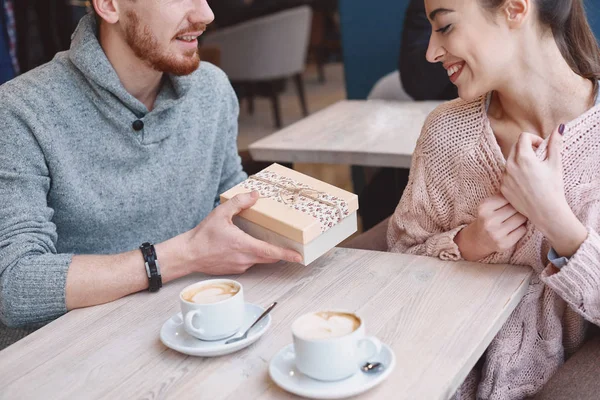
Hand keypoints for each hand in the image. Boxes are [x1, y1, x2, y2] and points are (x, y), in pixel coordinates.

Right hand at [182, 191, 301, 274]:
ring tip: (266, 240)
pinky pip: (250, 262)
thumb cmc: (203, 236)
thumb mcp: (221, 213)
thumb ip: (239, 203)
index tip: (299, 257)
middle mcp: (245, 258)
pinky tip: (247, 245)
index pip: (271, 252)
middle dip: (281, 253)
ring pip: (260, 260)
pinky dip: (253, 254)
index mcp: (244, 245)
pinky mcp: (235, 269)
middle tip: (291, 246)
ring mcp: (240, 266)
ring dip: (265, 252)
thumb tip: (254, 195)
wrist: (188, 254)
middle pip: (270, 257)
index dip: (287, 254)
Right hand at [455, 194, 527, 260]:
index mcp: (484, 207)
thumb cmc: (488, 218)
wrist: (478, 239)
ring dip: (521, 219)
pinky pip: (522, 230)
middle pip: (515, 208)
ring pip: (521, 219)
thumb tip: (522, 191)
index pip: (508, 197)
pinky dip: (520, 228)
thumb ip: (502, 196)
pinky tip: (513, 230)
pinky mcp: (504, 243)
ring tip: (513, 220)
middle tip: (513, 212)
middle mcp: (488, 221)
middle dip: (518, 209)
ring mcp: (496, 233)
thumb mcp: (488, 205)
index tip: (510, 202)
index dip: (512, 199)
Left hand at [500, 128, 567, 225]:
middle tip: (538, 159)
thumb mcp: (555, 163)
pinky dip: (514, 174)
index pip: (523, 137)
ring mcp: (504, 177)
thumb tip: (558, 128)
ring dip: (520, 162)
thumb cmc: (552, 188)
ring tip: (533, 173)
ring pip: (510, 161)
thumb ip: (554, 144)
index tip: (541, 148)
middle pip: (515, 148)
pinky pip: (506, 175)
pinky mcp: (502, 187)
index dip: (534, 139)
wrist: (546, 212)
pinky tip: (526, 183)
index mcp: (523, 158)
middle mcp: (510, 166)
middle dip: (526, 149)